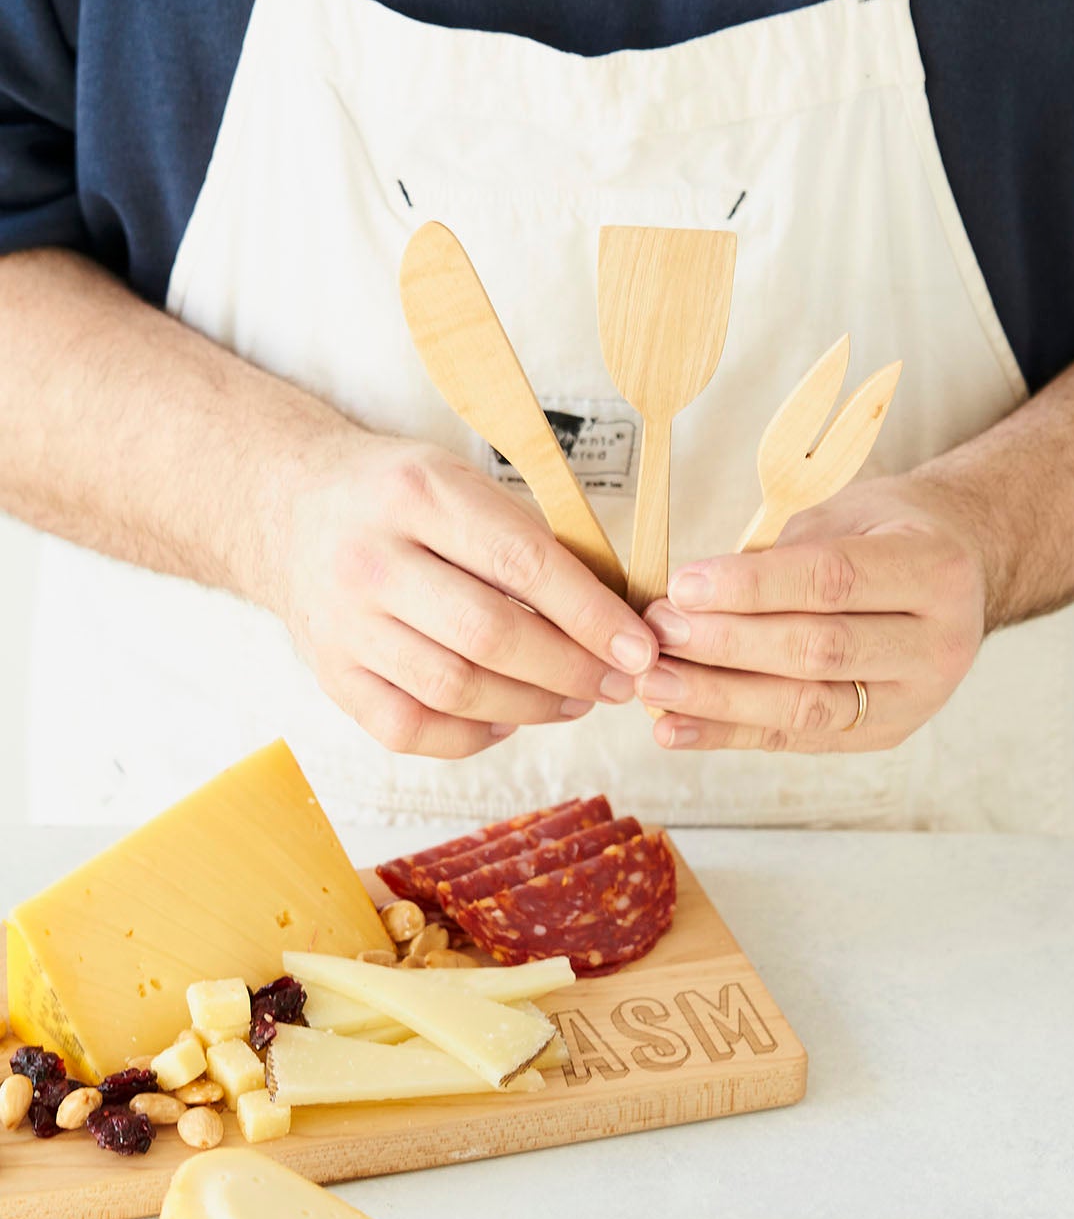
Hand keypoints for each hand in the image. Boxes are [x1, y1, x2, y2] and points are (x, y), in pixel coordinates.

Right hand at [266, 433, 656, 757]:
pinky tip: (505, 719)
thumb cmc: (400, 499)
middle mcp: (372, 559)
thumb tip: (615, 618)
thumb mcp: (460, 482)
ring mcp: (344, 623)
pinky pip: (410, 729)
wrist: (290, 509)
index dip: (590, 615)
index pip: (522, 564)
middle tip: (614, 684)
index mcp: (418, 494)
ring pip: (454, 689)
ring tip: (572, 700)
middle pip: (489, 635)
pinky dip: (470, 736)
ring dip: (531, 706)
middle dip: (569, 669)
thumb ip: (529, 541)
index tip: (637, 649)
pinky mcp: (331, 674)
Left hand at [634, 475, 988, 752]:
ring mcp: (915, 699)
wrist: (963, 573)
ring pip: (806, 706)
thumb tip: (691, 597)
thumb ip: (783, 553)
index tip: (684, 587)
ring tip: (655, 684)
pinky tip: (675, 728)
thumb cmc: (891, 532)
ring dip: (719, 699)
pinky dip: (729, 735)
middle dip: (727, 645)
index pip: (832, 582)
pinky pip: (796, 739)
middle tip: (659, 633)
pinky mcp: (883, 735)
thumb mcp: (850, 513)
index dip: (751, 587)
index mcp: (934, 570)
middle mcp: (937, 644)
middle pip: (817, 651)